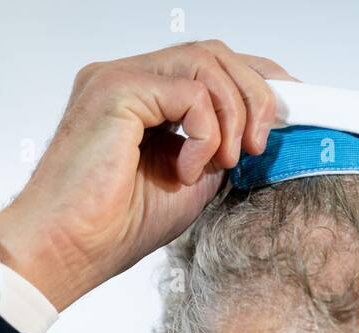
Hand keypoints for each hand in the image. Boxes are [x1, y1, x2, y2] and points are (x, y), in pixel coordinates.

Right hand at [0, 40, 295, 311]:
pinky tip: (188, 169)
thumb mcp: (192, 185)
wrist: (67, 251)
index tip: (291, 111)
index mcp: (142, 97)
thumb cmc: (113, 229)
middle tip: (258, 146)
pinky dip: (205, 132)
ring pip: (207, 62)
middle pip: (215, 53)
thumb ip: (219, 150)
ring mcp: (118, 79)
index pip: (212, 65)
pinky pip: (190, 90)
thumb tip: (258, 134)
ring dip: (234, 114)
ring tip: (225, 161)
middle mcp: (128, 79)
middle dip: (255, 95)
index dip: (258, 80)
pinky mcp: (115, 90)